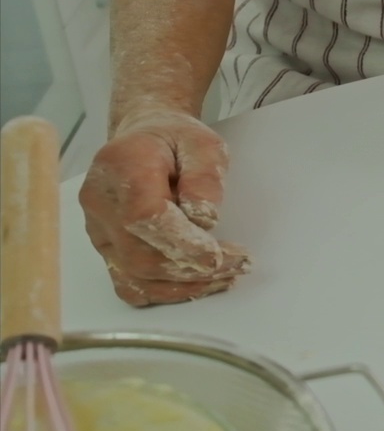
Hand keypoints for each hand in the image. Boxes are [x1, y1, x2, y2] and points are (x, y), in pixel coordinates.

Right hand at [78, 110, 250, 305]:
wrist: (143, 138)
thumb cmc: (174, 140)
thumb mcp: (204, 144)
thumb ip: (205, 178)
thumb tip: (204, 220)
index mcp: (123, 166)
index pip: (145, 217)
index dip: (182, 243)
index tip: (219, 255)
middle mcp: (101, 201)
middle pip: (141, 254)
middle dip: (194, 268)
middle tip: (239, 263)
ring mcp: (98, 229)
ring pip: (135, 276)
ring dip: (186, 285)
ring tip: (227, 275)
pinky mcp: (106, 248)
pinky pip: (129, 284)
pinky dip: (166, 292)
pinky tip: (199, 284)